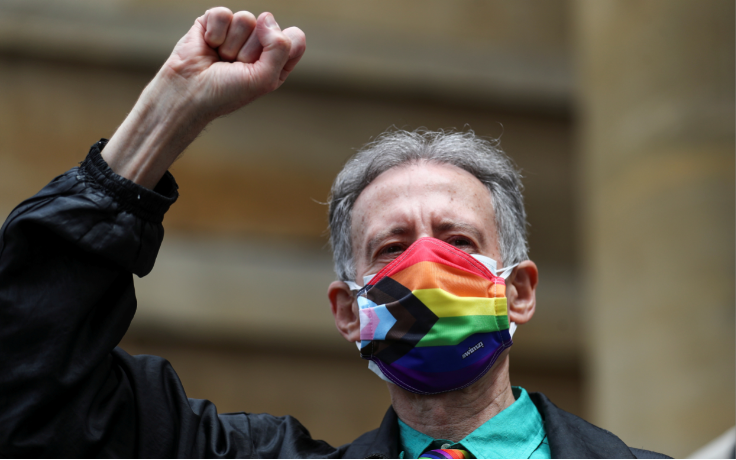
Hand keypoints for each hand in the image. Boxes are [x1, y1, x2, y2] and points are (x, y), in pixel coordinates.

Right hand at [163, 8, 305, 118]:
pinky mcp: (214, 22)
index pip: (295, 38)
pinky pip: (223, 14)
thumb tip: (266, 16)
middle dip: (250, 51)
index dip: (280, 48)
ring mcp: (236, 32)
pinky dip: (215, 33)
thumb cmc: (227, 93)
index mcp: (276, 59)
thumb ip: (280, 48)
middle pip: (269, 27)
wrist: (189, 92)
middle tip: (234, 67)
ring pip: (246, 18)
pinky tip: (208, 46)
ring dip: (231, 44)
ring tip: (221, 58)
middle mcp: (258, 44)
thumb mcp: (265, 79)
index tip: (261, 66)